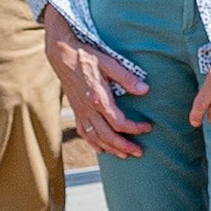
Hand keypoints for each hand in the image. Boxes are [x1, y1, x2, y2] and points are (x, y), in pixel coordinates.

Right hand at [43, 14, 150, 159]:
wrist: (62, 55)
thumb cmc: (87, 57)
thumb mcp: (110, 63)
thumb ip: (127, 78)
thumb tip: (145, 90)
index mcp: (99, 99)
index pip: (119, 123)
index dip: (135, 128)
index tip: (148, 127)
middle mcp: (89, 109)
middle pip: (108, 136)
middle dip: (125, 147)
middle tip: (139, 152)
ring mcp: (81, 112)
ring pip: (95, 138)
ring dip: (110, 149)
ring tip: (124, 155)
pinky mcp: (76, 111)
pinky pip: (84, 132)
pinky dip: (93, 143)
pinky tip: (100, 149)